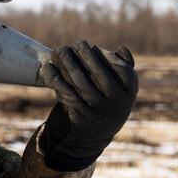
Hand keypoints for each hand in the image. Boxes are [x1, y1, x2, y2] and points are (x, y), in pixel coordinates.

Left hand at [39, 41, 137, 170]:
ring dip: (67, 64)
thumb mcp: (120, 87)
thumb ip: (125, 67)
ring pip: (81, 83)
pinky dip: (55, 79)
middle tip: (73, 45)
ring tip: (59, 50)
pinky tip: (47, 67)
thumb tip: (122, 48)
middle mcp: (116, 103)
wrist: (94, 132)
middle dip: (84, 55)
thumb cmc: (106, 99)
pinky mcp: (80, 116)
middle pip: (98, 74)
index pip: (122, 70)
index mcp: (129, 92)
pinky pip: (66, 94)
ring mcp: (98, 110)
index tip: (93, 46)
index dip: (106, 56)